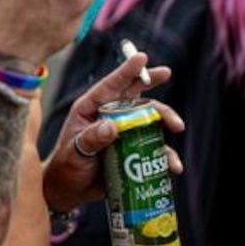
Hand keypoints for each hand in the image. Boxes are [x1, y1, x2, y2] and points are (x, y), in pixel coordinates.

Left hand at [42, 52, 183, 213]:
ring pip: (148, 118)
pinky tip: (173, 166)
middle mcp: (109, 115)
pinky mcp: (133, 150)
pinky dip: (166, 155)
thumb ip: (91, 139)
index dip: (126, 70)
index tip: (142, 56)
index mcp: (90, 108)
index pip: (110, 85)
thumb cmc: (67, 165)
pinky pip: (153, 147)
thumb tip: (112, 127)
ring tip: (178, 127)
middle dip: (151, 81)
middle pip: (133, 93)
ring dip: (165, 119)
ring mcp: (123, 132)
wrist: (70, 189)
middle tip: (167, 72)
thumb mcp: (75, 151)